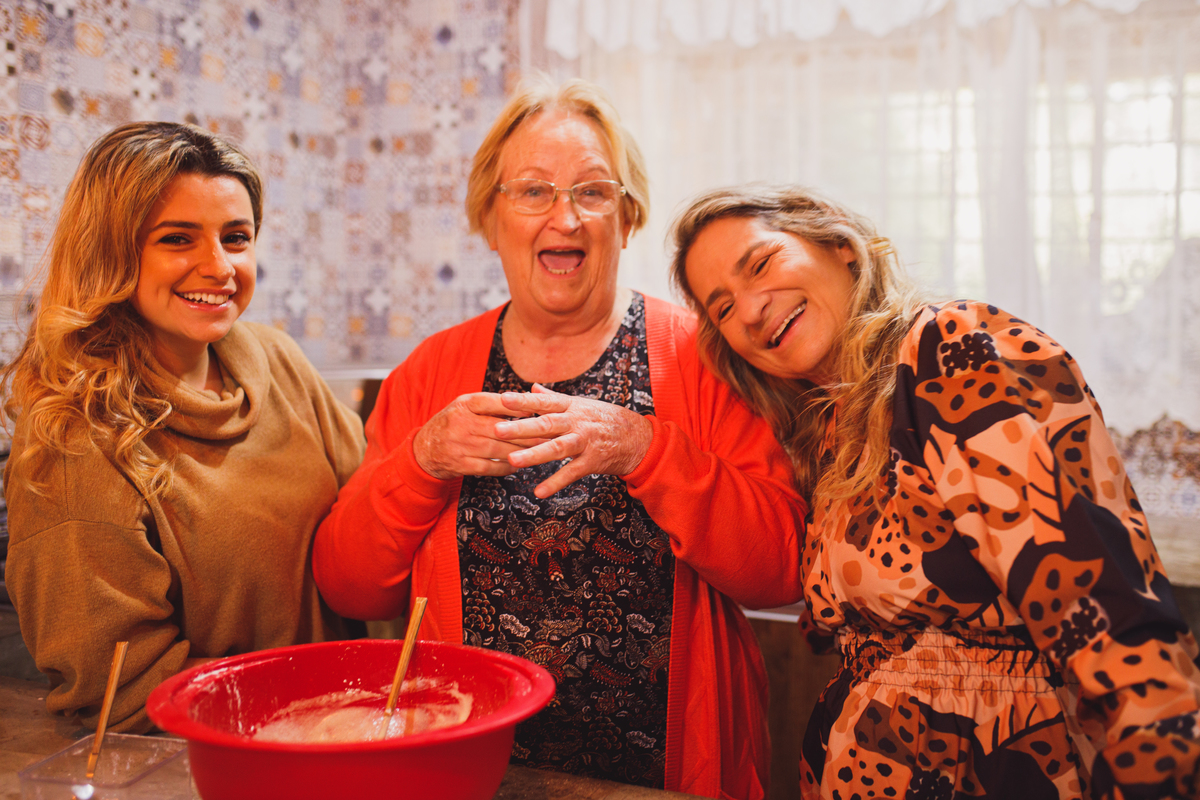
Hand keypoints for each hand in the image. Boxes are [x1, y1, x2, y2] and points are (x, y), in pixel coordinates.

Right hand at [413, 393, 542, 479]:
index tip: (535, 412)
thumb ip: (491, 404)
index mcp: (465, 404)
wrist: (423, 451)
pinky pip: (490, 468)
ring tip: (538, 452)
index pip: (493, 402)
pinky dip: (506, 467)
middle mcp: (462, 423)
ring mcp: (461, 445)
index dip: (515, 407)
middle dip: (527, 434)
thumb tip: (525, 403)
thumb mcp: (465, 407)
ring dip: (521, 452)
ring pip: (498, 449)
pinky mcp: (461, 465)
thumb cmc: (453, 424)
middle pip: (500, 429)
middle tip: (548, 437)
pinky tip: (518, 466)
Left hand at [494, 384, 653, 497]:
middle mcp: (577, 422)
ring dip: (533, 454)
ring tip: (511, 461)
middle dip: (521, 427)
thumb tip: (532, 387)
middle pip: (546, 424)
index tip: (502, 399)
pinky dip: (555, 482)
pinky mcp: (593, 461)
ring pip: (557, 448)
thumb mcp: (581, 404)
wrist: (638, 437)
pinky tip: (539, 491)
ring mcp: (585, 441)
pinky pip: (572, 473)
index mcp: (571, 406)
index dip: (523, 401)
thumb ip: (554, 399)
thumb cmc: (604, 419)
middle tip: (497, 429)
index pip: (543, 402)